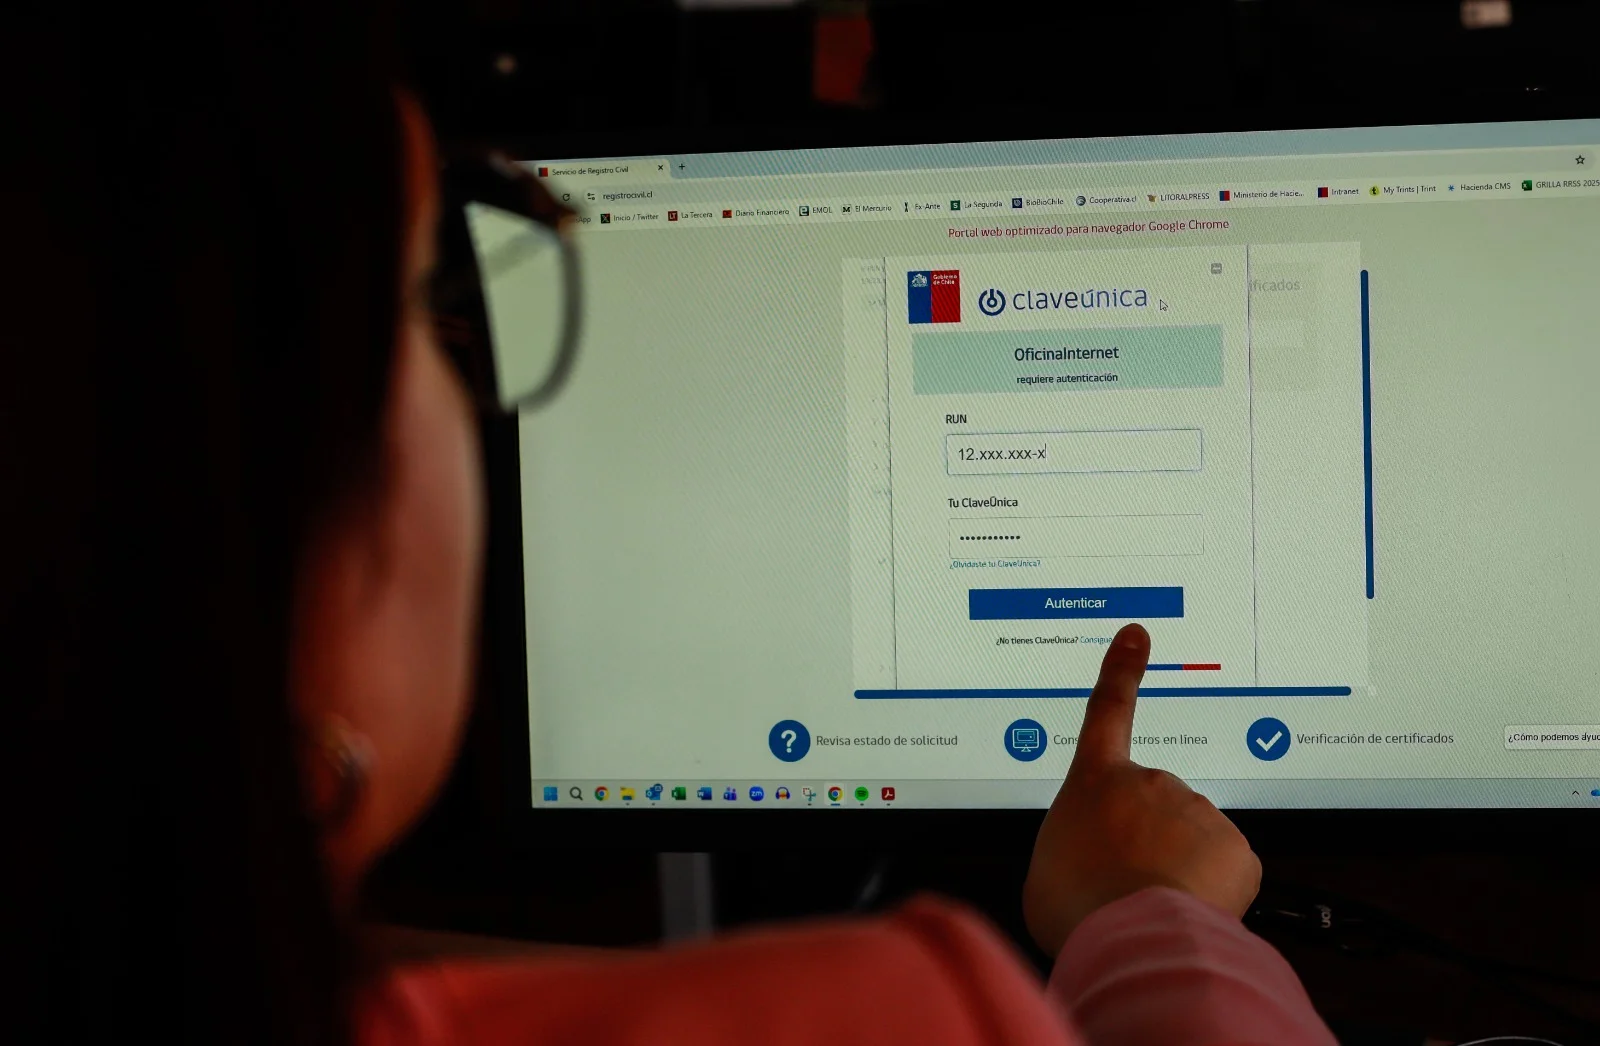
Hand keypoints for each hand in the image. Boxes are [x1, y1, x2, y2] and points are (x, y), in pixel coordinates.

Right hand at [1022, 624, 1261, 955]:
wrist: (1131, 935)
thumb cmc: (1077, 903)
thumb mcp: (1046, 867)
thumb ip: (1070, 846)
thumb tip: (1086, 860)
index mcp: (1096, 780)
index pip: (1107, 712)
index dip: (1122, 672)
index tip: (1137, 637)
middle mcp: (1150, 783)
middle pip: (1153, 806)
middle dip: (1145, 841)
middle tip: (1123, 883)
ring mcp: (1196, 812)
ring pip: (1191, 841)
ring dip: (1176, 870)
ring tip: (1150, 905)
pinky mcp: (1235, 849)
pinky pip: (1225, 872)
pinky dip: (1211, 894)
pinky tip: (1186, 911)